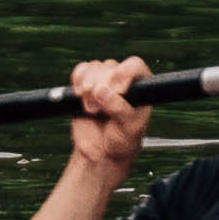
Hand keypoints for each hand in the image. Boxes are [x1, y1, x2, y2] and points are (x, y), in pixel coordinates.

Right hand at [62, 56, 153, 179]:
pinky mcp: (85, 83)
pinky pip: (80, 71)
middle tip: (100, 109)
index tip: (117, 89)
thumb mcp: (129, 128)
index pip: (135, 66)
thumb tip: (102, 91)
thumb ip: (119, 109)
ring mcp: (104, 80)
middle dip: (102, 87)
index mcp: (141, 87)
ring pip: (93, 68)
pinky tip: (80, 96)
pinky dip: (77, 81)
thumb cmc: (123, 141)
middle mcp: (123, 80)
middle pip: (110, 67)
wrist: (101, 152)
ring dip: (88, 88)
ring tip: (92, 109)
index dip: (124, 73)